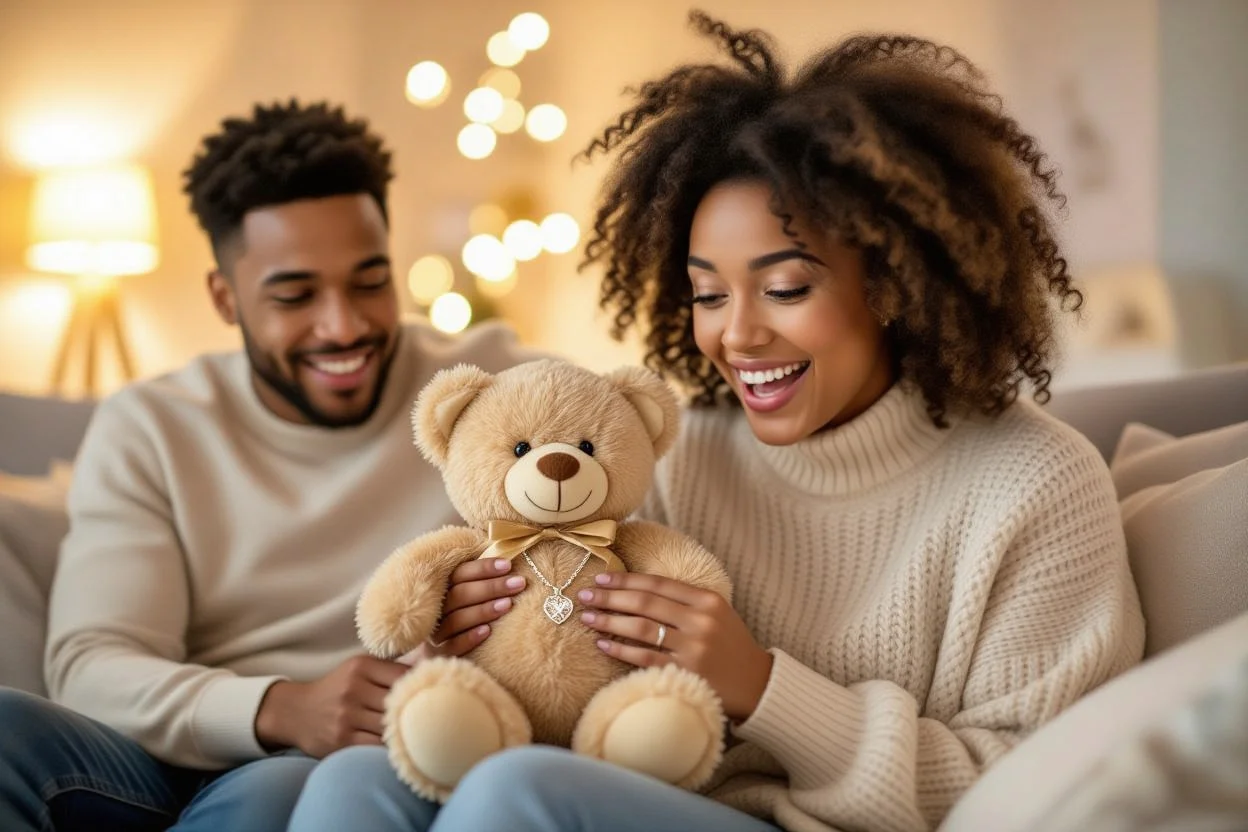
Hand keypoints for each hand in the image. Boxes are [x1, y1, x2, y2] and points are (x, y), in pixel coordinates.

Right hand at [255, 559, 525, 756]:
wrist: (295, 712)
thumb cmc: (342, 687)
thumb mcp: (365, 668)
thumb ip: (399, 665)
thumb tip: (448, 648)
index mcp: (364, 666)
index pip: (408, 674)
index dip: (437, 678)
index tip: (467, 680)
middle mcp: (354, 689)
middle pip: (403, 700)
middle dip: (432, 707)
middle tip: (469, 710)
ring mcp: (347, 717)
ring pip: (394, 726)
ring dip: (420, 732)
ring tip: (453, 735)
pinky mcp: (342, 742)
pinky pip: (378, 749)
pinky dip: (400, 751)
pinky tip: (421, 752)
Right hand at [399, 557, 526, 663]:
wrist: (442, 654)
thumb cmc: (464, 616)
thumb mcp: (469, 594)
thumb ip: (481, 579)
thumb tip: (509, 558)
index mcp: (441, 589)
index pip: (460, 573)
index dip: (483, 568)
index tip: (508, 565)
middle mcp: (435, 609)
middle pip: (460, 594)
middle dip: (491, 587)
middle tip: (518, 583)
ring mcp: (435, 633)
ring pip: (456, 619)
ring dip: (483, 610)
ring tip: (508, 604)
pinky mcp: (438, 655)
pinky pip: (452, 646)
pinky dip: (469, 638)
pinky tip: (488, 631)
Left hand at [577, 572, 773, 721]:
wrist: (757, 683)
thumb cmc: (730, 645)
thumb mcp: (717, 613)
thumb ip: (685, 600)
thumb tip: (636, 589)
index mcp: (707, 600)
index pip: (658, 583)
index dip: (626, 579)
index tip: (601, 578)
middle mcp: (700, 620)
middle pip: (644, 602)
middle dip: (610, 597)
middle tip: (585, 595)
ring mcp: (693, 647)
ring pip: (640, 628)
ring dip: (609, 621)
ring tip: (587, 618)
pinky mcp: (685, 672)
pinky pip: (644, 657)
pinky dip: (620, 649)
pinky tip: (602, 644)